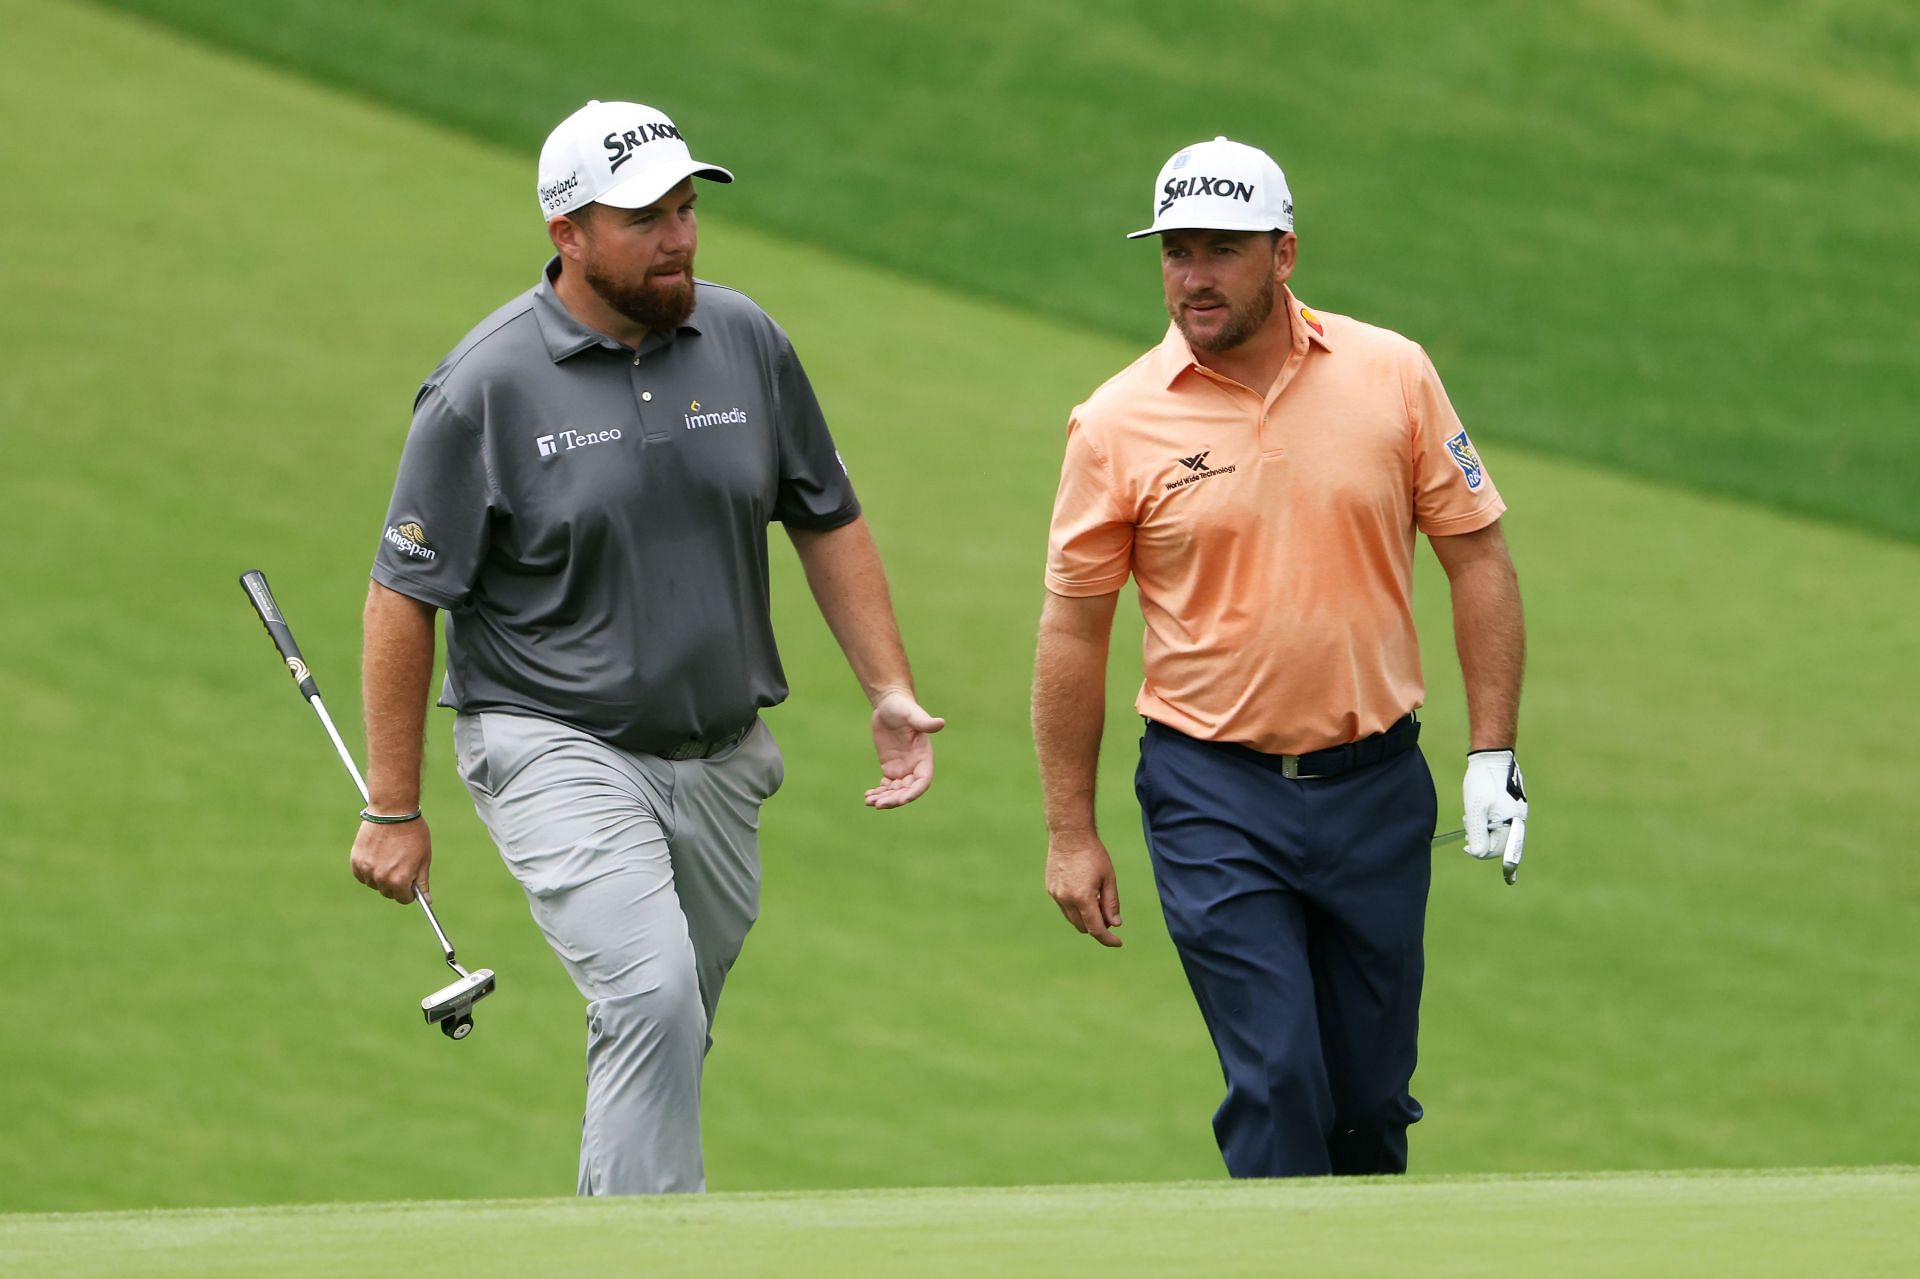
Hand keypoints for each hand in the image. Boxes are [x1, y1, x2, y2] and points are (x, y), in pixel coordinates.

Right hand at [350, 816, 432, 903]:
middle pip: (388, 893)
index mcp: (399, 880)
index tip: (411, 882)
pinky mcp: (356, 860)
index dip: (410, 891)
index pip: (404, 899)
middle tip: (400, 866)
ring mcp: (367, 870)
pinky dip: (367, 870)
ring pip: (373, 884)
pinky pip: (361, 874)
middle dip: (395, 884)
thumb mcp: (424, 858)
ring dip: (380, 877)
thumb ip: (422, 881)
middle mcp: (381, 878)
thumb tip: (426, 900)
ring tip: (388, 857)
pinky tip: (376, 856)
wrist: (392, 811)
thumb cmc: (413, 834)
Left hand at [865, 689, 945, 808]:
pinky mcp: (890, 767)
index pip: (923, 780)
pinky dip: (878, 793)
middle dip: (895, 799)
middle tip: (879, 804)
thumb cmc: (903, 707)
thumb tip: (941, 723)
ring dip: (884, 799)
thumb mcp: (912, 714)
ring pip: (895, 791)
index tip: (901, 799)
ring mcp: (902, 768)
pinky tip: (868, 797)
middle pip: (907, 790)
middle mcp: (915, 766)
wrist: (889, 704)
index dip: (914, 792)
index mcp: (924, 757)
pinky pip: (886, 786)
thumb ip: (925, 722)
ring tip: (869, 801)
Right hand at [1046, 830, 1122, 946]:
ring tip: (1096, 899)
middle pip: (1083, 927)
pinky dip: (1075, 908)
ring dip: (1085, 917)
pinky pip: (1064, 907)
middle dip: (1097, 925)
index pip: (1095, 929)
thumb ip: (1111, 903)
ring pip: (1072, 918)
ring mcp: (1056, 895)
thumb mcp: (1109, 878)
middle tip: (1108, 912)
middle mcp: (1066, 899)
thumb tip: (1115, 924)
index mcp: (1083, 897)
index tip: (1118, 942)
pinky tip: (1083, 891)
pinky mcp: (1050, 889)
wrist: (1069, 834)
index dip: (1108, 939)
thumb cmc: (1093, 854)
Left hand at [1463, 750, 1527, 883]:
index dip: (1481, 852)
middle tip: (1467, 826)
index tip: (1466, 847)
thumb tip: (1478, 853)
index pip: (1498, 850)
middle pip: (1499, 843)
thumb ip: (1478, 834)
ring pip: (1498, 832)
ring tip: (1471, 816)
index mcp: (1513, 823)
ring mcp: (1516, 812)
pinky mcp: (1512, 806)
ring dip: (1482, 829)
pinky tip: (1478, 810)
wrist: (1492, 757)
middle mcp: (1518, 820)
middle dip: (1481, 838)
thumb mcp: (1476, 810)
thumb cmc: (1483, 782)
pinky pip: (1500, 821)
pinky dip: (1487, 820)